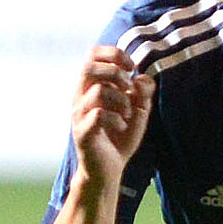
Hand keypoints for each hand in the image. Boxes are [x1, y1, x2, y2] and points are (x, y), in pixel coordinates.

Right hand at [71, 46, 154, 177]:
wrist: (109, 169)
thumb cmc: (120, 137)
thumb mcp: (139, 111)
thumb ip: (143, 92)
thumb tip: (142, 77)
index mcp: (92, 86)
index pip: (93, 55)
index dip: (114, 54)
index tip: (131, 67)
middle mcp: (81, 96)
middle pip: (89, 67)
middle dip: (115, 73)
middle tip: (129, 89)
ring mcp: (79, 114)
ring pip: (98, 90)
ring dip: (121, 100)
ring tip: (127, 114)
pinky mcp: (82, 132)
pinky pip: (98, 115)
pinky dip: (117, 119)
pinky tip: (122, 126)